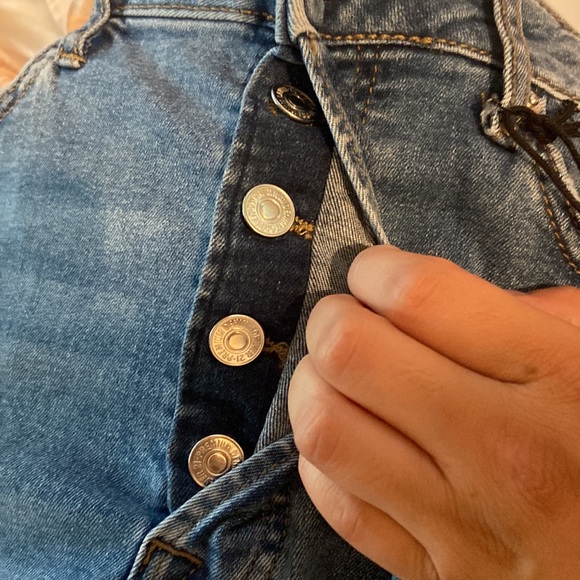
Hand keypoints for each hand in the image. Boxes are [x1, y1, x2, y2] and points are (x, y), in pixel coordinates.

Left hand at [288, 245, 579, 579]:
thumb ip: (542, 317)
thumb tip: (451, 296)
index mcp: (557, 378)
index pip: (419, 295)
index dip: (376, 270)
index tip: (373, 274)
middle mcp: (501, 449)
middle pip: (351, 353)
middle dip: (332, 321)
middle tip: (345, 322)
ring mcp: (461, 520)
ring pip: (325, 428)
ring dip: (313, 387)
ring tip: (334, 379)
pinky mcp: (433, 572)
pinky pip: (337, 504)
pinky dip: (323, 461)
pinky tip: (348, 442)